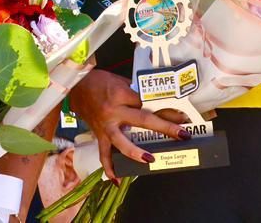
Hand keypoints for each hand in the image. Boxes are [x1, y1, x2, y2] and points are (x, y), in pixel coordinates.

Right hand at [67, 68, 187, 180]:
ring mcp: (106, 125)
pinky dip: (109, 168)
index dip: (166, 109)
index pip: (148, 102)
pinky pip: (104, 154)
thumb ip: (137, 94)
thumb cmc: (101, 81)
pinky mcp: (99, 135)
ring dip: (136, 152)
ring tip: (151, 159)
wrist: (77, 86)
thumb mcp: (122, 81)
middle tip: (182, 134)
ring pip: (121, 141)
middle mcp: (113, 111)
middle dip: (164, 127)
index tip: (182, 115)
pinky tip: (116, 179)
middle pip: (142, 120)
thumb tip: (160, 103)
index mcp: (121, 94)